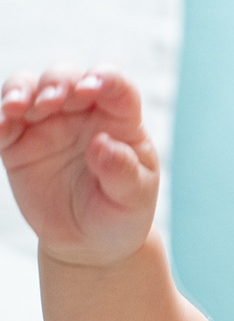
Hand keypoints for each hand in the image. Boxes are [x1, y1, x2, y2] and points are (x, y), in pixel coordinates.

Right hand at [0, 66, 158, 264]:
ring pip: (29, 87)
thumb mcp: (133, 199)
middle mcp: (82, 112)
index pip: (116, 86)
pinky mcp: (19, 142)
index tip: (91, 88)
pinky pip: (4, 121)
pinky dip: (0, 118)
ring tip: (16, 107)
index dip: (104, 78)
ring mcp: (48, 122)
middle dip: (57, 82)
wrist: (90, 243)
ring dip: (21, 90)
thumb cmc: (121, 214)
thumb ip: (123, 171)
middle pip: (66, 78)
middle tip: (51, 101)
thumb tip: (102, 145)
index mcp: (119, 119)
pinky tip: (2, 128)